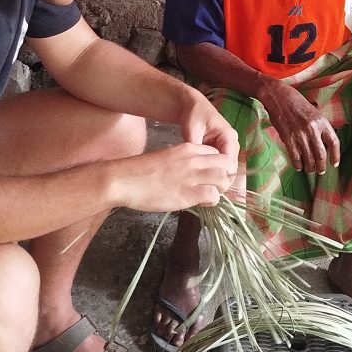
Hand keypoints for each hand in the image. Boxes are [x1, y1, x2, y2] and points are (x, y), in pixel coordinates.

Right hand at [115, 143, 234, 211]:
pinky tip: (202, 203)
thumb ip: (182, 162)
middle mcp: (193, 159)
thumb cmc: (140, 171)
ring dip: (221, 189)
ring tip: (210, 196)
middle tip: (217, 187)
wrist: (125, 180)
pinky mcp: (188, 193)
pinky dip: (212, 201)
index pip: (216, 153)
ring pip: (223, 178)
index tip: (212, 176)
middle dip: (226, 176)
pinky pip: (213, 195)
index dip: (218, 166)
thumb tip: (190, 173)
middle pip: (226, 163)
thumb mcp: (166, 157)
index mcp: (188, 148)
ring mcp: (192, 175)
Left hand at [179, 92, 239, 183]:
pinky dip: (213, 171)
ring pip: (225, 168)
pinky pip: (219, 164)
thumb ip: (197, 147)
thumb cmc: (193, 115)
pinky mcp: (220, 149)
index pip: (230, 162)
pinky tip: (203, 180)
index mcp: (229, 136)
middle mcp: (231, 142)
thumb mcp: (193, 131)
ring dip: (217, 177)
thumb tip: (197, 165)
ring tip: (204, 188)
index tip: (210, 187)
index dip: (222, 176)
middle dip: (220, 179)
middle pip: (230, 167)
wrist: (191, 105)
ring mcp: (227, 146)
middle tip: (206, 192)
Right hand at [261, 80, 339, 174]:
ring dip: (310, 167)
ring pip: (308, 158)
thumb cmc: (297, 103)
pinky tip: (298, 166)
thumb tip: (325, 144)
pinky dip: (297, 164)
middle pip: (321, 154)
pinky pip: (295, 156)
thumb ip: (320, 127)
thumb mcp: (314, 112)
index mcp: (322, 122)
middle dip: (321, 166)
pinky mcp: (287, 137)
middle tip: (320, 171)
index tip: (334, 164)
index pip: (334, 142)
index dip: (336, 155)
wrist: (279, 96)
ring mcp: (299, 134)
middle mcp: (312, 129)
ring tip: (310, 170)